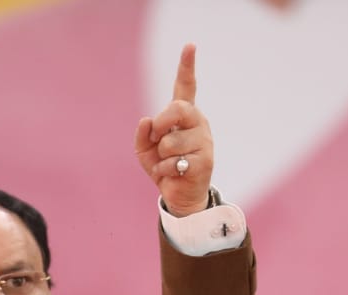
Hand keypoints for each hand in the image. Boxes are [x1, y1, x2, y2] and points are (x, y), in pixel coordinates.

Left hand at [134, 43, 213, 216]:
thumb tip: (146, 120)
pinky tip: (173, 174)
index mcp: (184, 115)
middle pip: (177, 109)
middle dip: (161, 124)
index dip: (187, 66)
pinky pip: (173, 162)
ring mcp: (203, 141)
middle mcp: (197, 123)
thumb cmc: (163, 166)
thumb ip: (142, 135)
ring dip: (161, 156)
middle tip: (157, 139)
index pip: (186, 87)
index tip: (190, 46)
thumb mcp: (145, 150)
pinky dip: (165, 171)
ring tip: (168, 163)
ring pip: (170, 141)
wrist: (179, 194)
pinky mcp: (204, 161)